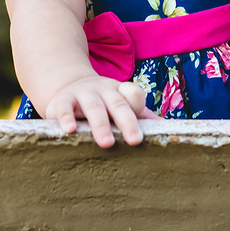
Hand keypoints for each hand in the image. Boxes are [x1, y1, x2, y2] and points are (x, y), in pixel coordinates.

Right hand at [44, 76, 160, 147]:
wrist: (67, 87)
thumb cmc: (102, 103)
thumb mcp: (119, 105)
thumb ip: (140, 116)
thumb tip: (167, 129)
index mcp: (120, 91)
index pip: (134, 94)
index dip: (138, 107)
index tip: (143, 128)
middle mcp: (103, 90)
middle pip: (118, 104)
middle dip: (127, 121)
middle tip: (135, 141)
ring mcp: (82, 93)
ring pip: (94, 107)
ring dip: (100, 124)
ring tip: (106, 143)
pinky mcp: (62, 100)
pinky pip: (64, 107)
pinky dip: (66, 118)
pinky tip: (69, 130)